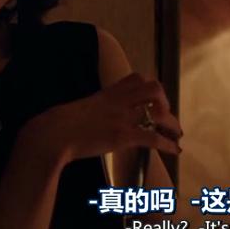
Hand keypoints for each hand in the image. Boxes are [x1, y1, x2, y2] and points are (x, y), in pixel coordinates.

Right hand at [25, 73, 182, 162]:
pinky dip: (168, 144)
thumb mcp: (79, 109)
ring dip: (172, 122)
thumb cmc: (58, 125)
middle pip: (153, 88)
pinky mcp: (123, 136)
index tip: (152, 99)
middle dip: (164, 100)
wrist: (52, 135)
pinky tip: (175, 150)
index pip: (135, 78)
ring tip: (177, 133)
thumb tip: (94, 117)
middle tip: (165, 115)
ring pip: (158, 112)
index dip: (148, 86)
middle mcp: (118, 102)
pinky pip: (153, 137)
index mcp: (107, 94)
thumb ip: (92, 109)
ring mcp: (122, 118)